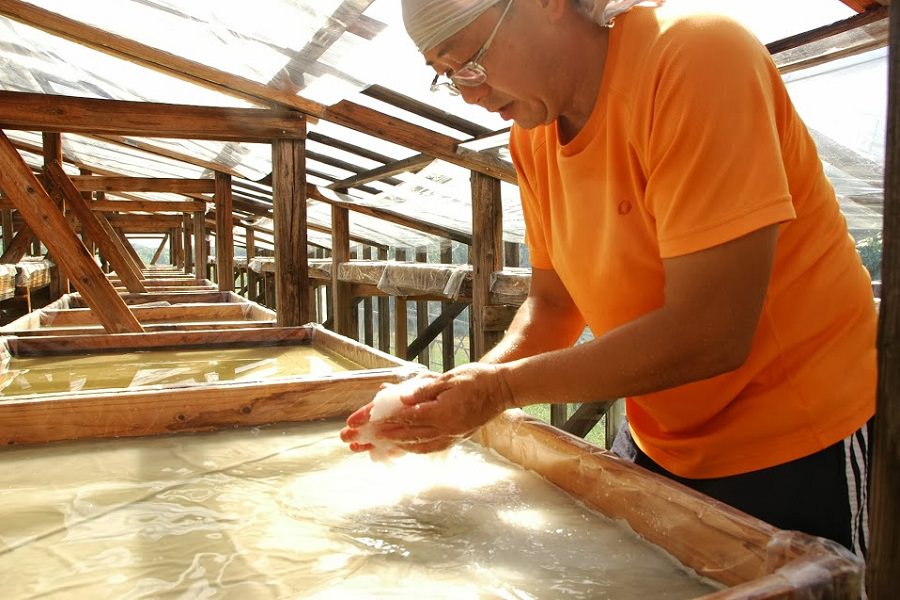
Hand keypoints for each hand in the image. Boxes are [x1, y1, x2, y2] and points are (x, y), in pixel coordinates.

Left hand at [341, 363, 514, 454]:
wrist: (503, 389)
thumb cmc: (477, 378)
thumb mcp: (447, 378)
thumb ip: (423, 391)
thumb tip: (401, 398)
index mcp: (442, 413)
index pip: (407, 419)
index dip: (386, 423)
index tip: (369, 426)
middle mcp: (446, 429)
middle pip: (409, 436)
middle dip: (385, 438)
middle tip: (365, 440)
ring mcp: (453, 435)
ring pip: (419, 446)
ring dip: (398, 446)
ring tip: (379, 446)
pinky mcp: (458, 437)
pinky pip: (432, 447)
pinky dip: (416, 448)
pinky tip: (406, 447)